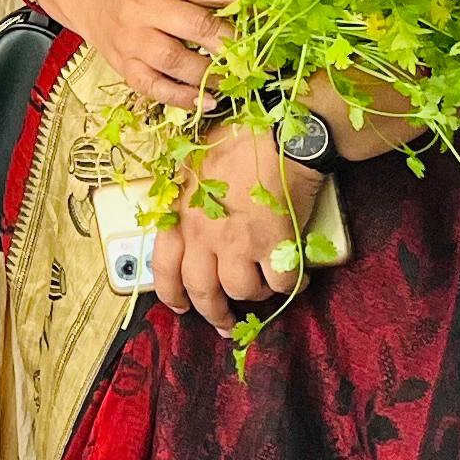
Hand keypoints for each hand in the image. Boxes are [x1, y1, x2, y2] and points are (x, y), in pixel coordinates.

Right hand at [29, 0, 237, 112]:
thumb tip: (252, 8)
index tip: (264, 11)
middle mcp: (143, 7)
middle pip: (197, 26)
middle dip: (233, 43)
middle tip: (257, 55)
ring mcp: (131, 39)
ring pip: (177, 60)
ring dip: (212, 74)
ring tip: (236, 79)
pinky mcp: (124, 65)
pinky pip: (154, 87)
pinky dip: (184, 97)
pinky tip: (207, 101)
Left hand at [147, 119, 325, 336]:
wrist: (280, 134)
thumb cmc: (238, 140)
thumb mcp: (195, 167)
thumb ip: (188, 200)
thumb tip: (189, 222)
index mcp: (180, 215)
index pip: (163, 267)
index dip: (171, 292)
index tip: (180, 305)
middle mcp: (203, 234)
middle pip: (202, 291)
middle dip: (214, 313)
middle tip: (225, 324)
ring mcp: (237, 243)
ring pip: (241, 291)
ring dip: (255, 295)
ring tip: (265, 286)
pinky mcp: (273, 246)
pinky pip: (281, 284)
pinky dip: (290, 287)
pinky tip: (296, 277)